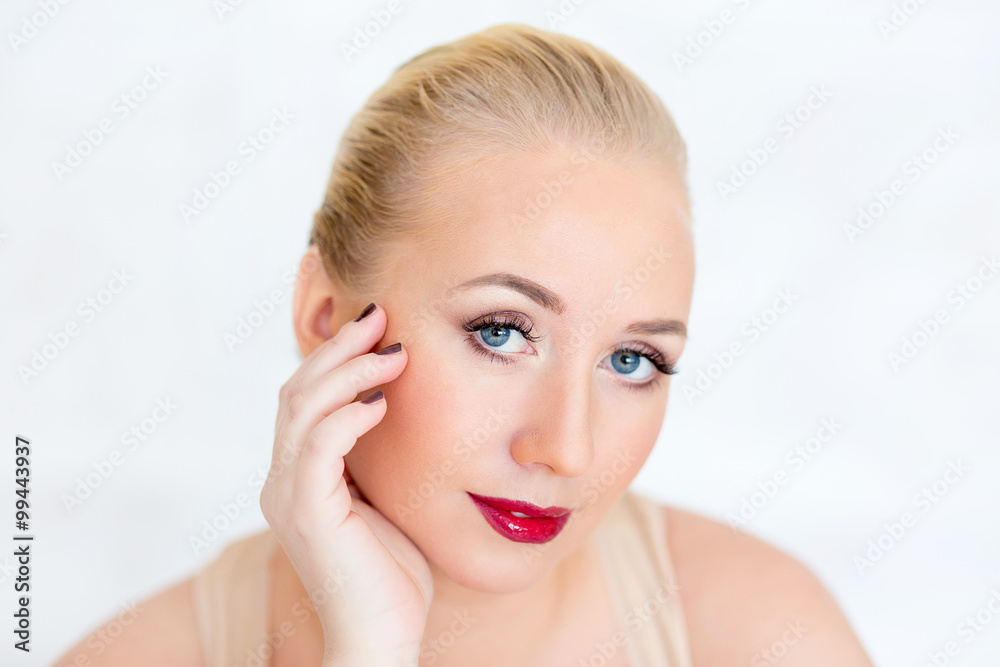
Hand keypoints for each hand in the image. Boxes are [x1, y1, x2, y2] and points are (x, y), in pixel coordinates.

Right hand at [259, 302, 431, 663]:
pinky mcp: (306, 512)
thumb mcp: (385, 496)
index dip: (337, 357)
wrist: (383, 635)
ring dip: (349, 372)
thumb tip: (393, 403)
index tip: (380, 327)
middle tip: (381, 316)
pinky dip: (348, 416)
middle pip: (297, 391)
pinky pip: (319, 447)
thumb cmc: (392, 571)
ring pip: (303, 408)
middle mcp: (284, 479)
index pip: (306, 398)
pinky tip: (382, 403)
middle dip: (339, 348)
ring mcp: (290, 495)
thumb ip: (376, 455)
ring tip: (392, 351)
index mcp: (300, 475)